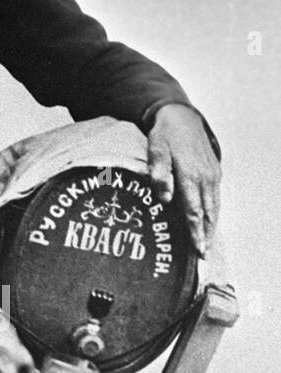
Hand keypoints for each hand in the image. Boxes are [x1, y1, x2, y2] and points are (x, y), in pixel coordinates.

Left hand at [147, 104, 220, 256]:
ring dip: (211, 227)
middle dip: (205, 236)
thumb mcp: (156, 151)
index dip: (196, 233)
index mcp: (191, 175)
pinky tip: (209, 223)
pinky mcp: (215, 171)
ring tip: (206, 245)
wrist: (182, 116)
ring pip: (214, 207)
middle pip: (207, 214)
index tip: (198, 250)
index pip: (194, 211)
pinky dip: (214, 213)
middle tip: (203, 256)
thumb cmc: (165, 136)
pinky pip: (216, 197)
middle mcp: (205, 178)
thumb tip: (166, 198)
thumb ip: (159, 174)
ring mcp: (212, 175)